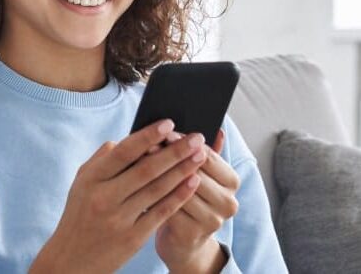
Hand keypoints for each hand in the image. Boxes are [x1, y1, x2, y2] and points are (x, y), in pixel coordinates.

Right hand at [29, 120, 207, 273]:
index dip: (147, 136)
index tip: (169, 123)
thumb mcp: (82, 181)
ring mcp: (119, 219)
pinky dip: (178, 196)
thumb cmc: (80, 213)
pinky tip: (193, 182)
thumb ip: (103, 158)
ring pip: (157, 190)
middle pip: (146, 169)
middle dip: (174, 152)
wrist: (71, 259)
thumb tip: (129, 139)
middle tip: (196, 138)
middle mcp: (105, 197)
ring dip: (182, 171)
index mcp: (91, 178)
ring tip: (200, 156)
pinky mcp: (133, 238)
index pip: (123, 152)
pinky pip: (161, 212)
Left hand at [152, 129, 240, 272]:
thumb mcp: (200, 172)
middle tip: (147, 143)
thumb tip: (216, 128)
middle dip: (168, 156)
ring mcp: (212, 220)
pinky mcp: (192, 234)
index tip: (164, 131)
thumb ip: (206, 152)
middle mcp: (228, 202)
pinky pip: (168, 208)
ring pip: (180, 189)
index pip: (208, 155)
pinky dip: (151, 193)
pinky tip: (137, 183)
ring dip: (157, 173)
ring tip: (138, 160)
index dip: (184, 143)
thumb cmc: (189, 196)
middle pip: (194, 171)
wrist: (185, 240)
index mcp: (232, 181)